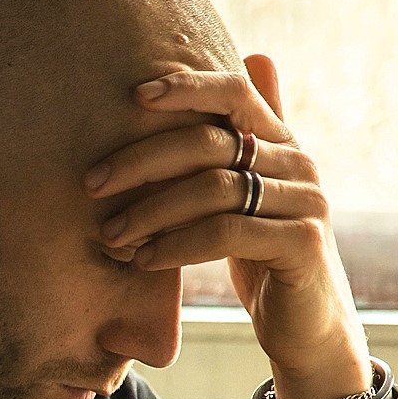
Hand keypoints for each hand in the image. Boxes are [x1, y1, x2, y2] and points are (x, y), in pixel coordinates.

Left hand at [85, 54, 368, 398]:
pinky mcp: (301, 243)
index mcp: (280, 144)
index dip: (188, 87)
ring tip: (111, 235)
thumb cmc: (260, 256)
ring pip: (213, 189)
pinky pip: (225, 233)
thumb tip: (231, 73)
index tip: (135, 95)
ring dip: (150, 211)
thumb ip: (228, 150)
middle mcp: (299, 164)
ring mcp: (305, 203)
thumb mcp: (241, 200)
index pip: (235, 93)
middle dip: (141, 161)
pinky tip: (143, 260)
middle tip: (92, 185)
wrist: (305, 325)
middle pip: (210, 143)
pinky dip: (175, 245)